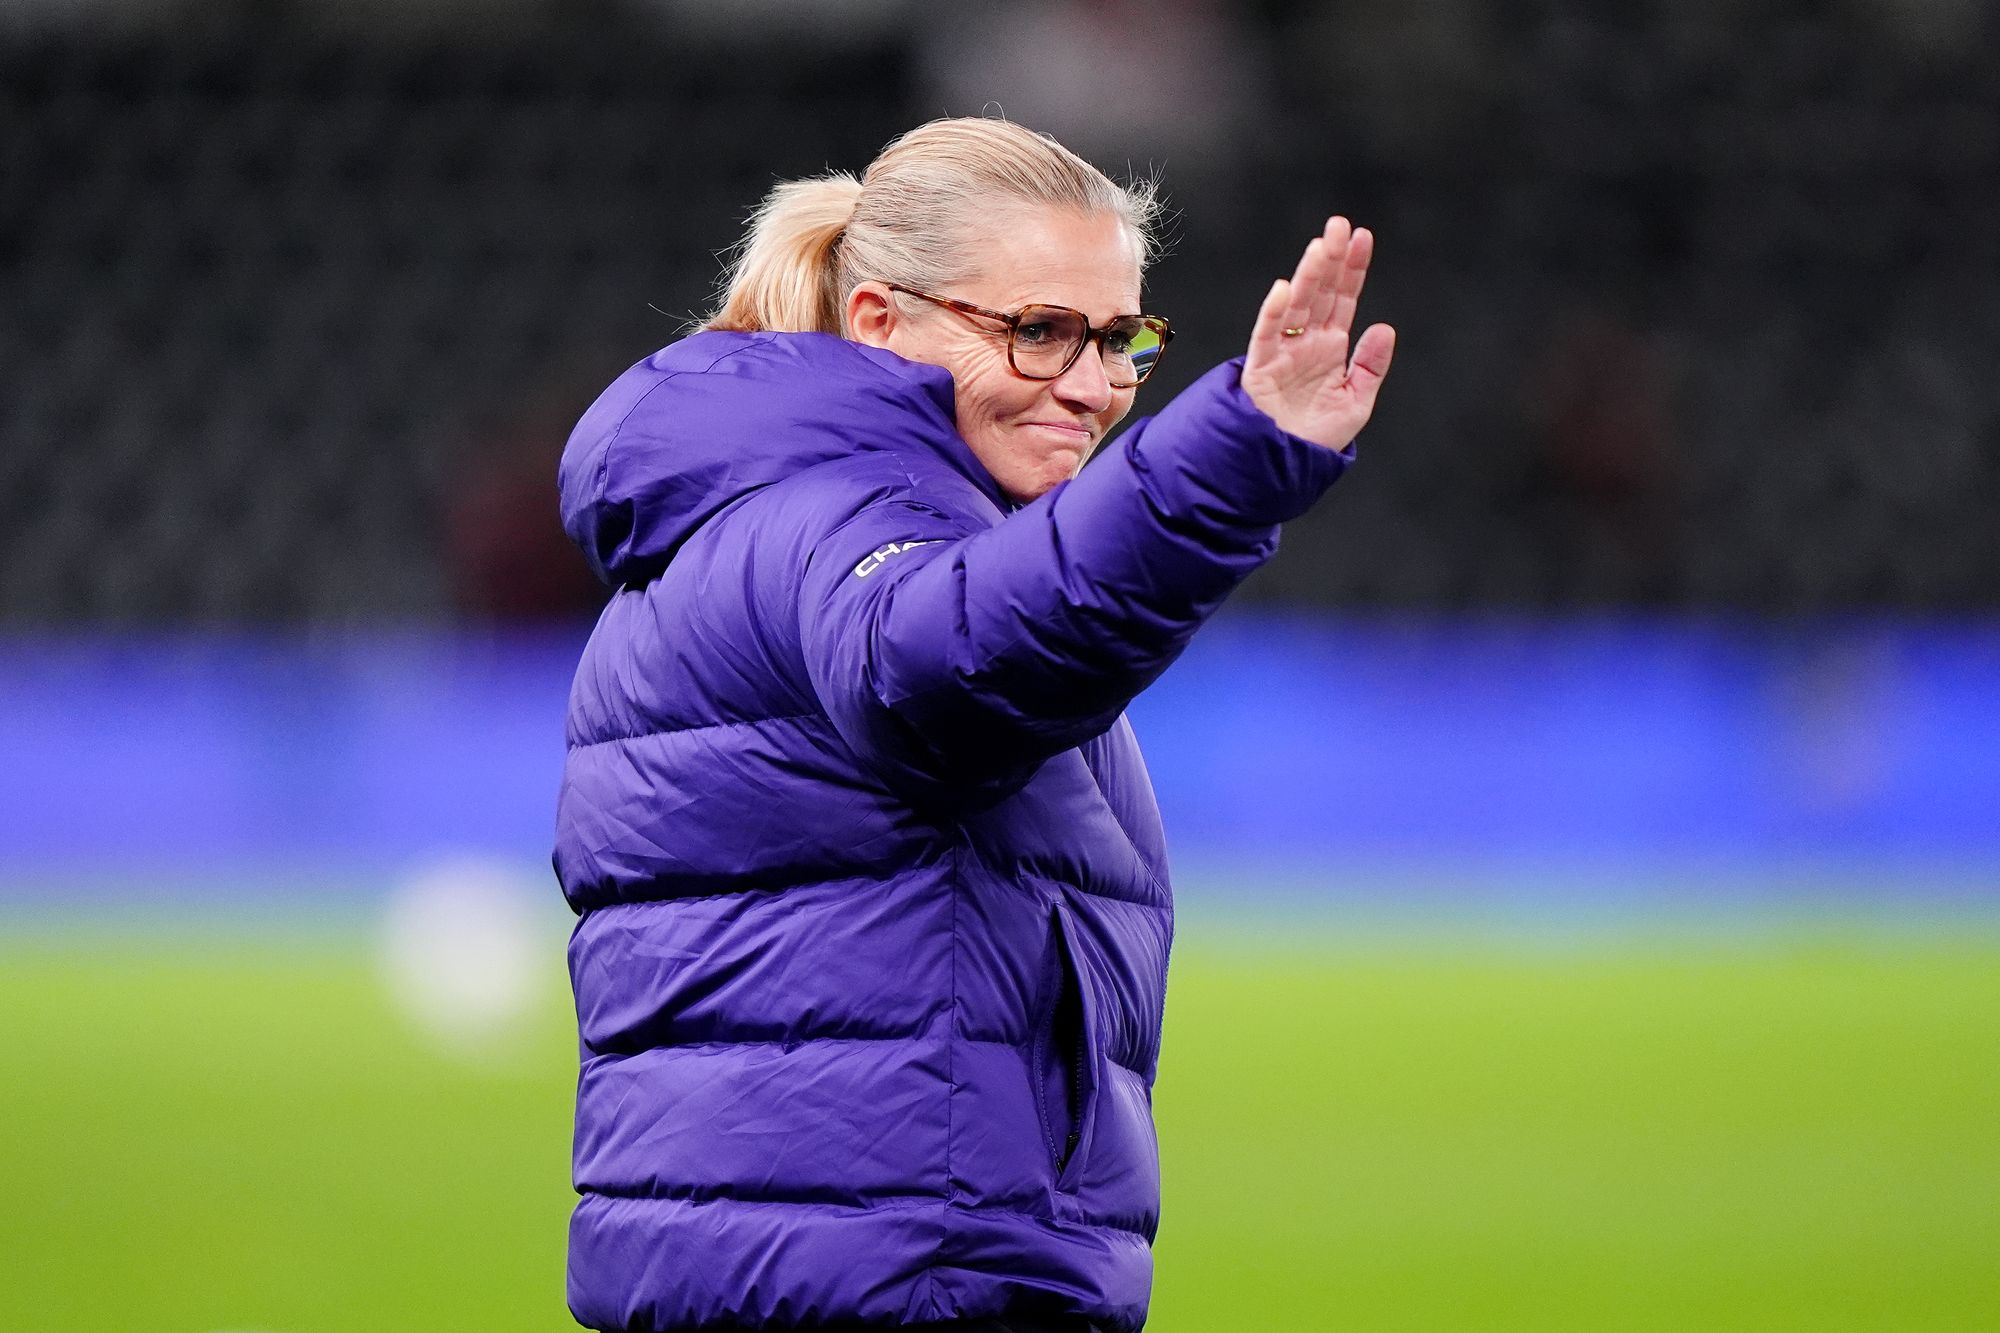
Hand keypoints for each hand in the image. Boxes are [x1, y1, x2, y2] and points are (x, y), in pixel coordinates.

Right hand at [1242, 216, 1395, 450]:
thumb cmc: (1314, 439)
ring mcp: (1283, 353)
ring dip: (1308, 276)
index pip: (1344, 299)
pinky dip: (1274, 313)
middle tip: (1339, 226)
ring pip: (1297, 306)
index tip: (1363, 237)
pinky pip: (1266, 336)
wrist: (1281, 468)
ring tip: (1321, 247)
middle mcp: (1306, 343)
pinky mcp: (1261, 369)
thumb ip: (1370, 366)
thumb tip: (1384, 328)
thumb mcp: (1355, 403)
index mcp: (1329, 347)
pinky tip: (1286, 290)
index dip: (1353, 269)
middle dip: (1330, 259)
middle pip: (1320, 293)